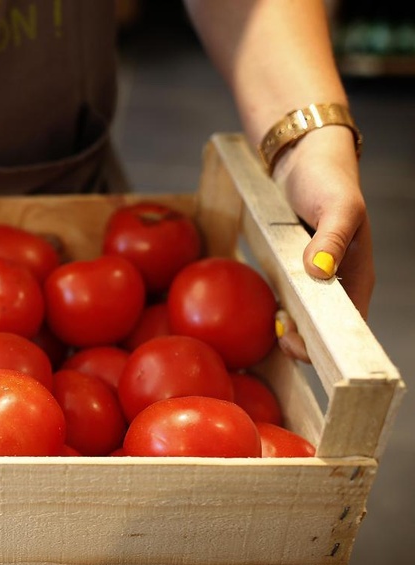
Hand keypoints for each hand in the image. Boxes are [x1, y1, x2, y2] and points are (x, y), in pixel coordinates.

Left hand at [271, 125, 372, 361]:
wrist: (306, 158)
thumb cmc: (327, 180)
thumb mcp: (337, 205)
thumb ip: (332, 238)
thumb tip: (319, 272)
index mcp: (358, 275)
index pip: (349, 326)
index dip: (324, 344)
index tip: (295, 344)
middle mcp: (340, 282)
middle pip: (326, 329)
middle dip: (303, 341)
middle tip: (279, 332)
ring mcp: (317, 278)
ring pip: (306, 317)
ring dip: (290, 327)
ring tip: (275, 319)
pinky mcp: (296, 270)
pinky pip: (290, 299)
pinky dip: (280, 308)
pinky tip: (269, 305)